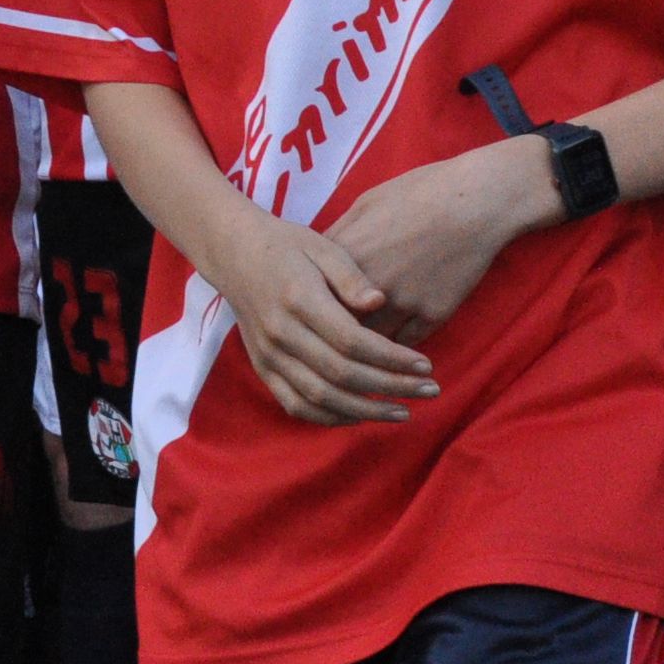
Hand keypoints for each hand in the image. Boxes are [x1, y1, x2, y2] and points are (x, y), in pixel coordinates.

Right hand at [197, 213, 435, 426]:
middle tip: (429, 390)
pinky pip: (296, 405)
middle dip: (390, 387)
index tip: (425, 365)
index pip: (353, 341)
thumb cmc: (287, 246)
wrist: (234, 253)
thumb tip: (381, 302)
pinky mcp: (263, 368)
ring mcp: (268, 355)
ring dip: (365, 411)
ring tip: (403, 411)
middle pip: (342, 374)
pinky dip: (329, 418)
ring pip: (320, 398)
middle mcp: (281, 333)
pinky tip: (360, 417)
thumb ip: (351, 276)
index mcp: (299, 299)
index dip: (392, 359)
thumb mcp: (322, 246)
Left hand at [325, 137, 555, 341]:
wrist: (474, 200)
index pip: (312, 297)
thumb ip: (339, 236)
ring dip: (366, 348)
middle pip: (338, 326)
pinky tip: (396, 351)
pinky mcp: (433, 315)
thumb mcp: (365, 204)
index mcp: (346, 256)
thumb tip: (318, 262)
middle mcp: (369, 285)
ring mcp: (402, 303)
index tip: (313, 311)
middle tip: (333, 340)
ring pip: (371, 344)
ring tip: (361, 355)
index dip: (312, 305)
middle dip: (334, 333)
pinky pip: (406, 345)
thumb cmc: (418, 192)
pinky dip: (399, 349)